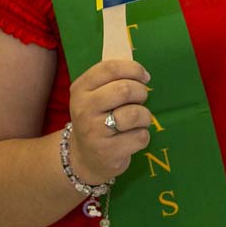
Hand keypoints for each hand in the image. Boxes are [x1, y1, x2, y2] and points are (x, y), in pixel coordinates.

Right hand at [66, 59, 152, 182]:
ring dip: (145, 116)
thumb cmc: (97, 119)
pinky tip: (132, 138)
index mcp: (80, 89)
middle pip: (124, 90)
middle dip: (141, 92)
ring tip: (138, 120)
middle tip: (141, 99)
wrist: (84, 157)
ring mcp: (94, 132)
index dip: (133, 69)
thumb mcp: (95, 95)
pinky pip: (140, 136)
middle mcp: (83, 109)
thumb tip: (139, 69)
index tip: (144, 77)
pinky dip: (142, 136)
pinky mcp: (107, 152)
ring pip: (135, 114)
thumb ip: (112, 79)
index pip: (109, 68)